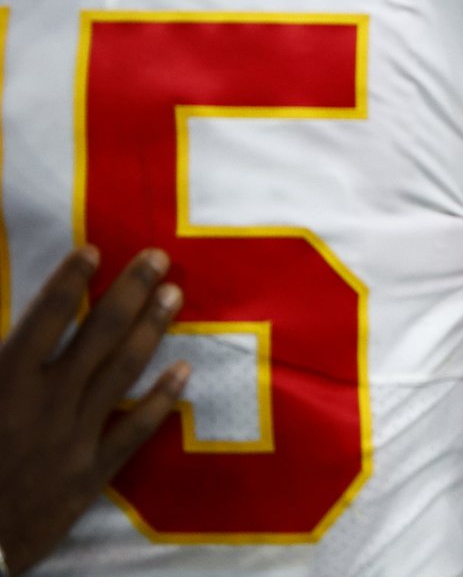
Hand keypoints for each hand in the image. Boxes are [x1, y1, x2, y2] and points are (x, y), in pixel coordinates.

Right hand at [0, 247, 188, 574]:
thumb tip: (14, 332)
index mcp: (3, 382)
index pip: (43, 318)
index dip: (70, 282)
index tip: (95, 250)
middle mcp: (44, 403)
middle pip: (97, 334)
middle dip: (129, 290)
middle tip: (157, 256)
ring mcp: (72, 437)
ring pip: (122, 371)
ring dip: (152, 329)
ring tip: (174, 293)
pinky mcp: (89, 473)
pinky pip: (133, 431)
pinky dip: (160, 400)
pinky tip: (184, 371)